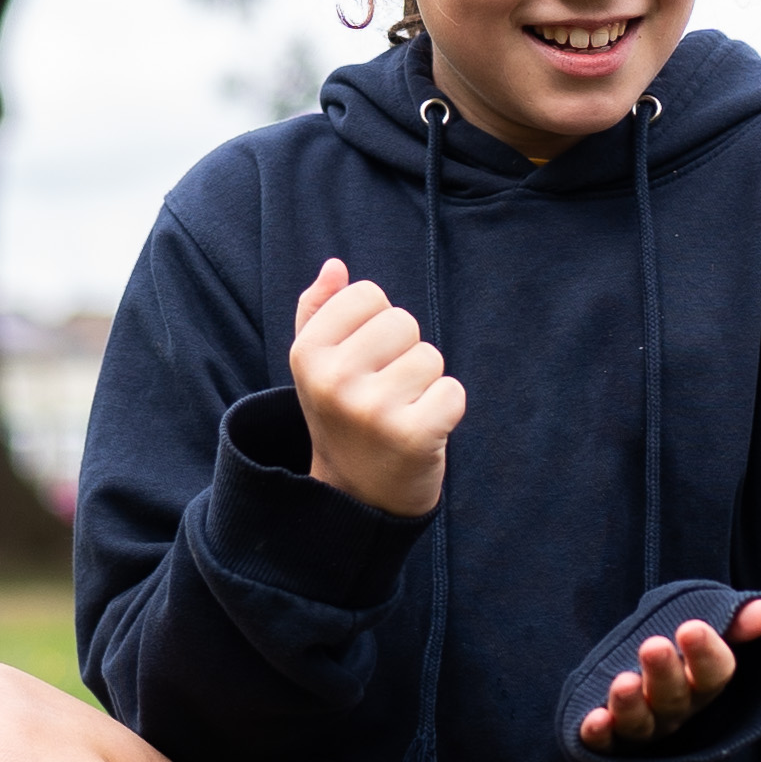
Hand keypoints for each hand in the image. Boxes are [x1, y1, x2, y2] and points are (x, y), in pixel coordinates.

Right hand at [286, 257, 461, 517]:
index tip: (361, 363)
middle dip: (403, 353)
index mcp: (306, 354)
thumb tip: (335, 266)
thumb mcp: (317, 366)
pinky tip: (422, 431)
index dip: (374, 326)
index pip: (367, 294)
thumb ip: (320, 311)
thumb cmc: (343, 416)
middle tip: (384, 393)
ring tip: (400, 413)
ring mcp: (372, 410)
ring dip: (425, 384)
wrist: (357, 495)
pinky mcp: (413, 436)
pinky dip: (446, 410)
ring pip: (430, 357)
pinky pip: (454, 392)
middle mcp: (334, 380)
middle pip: (402, 322)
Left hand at [584, 597, 760, 751]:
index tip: (692, 627)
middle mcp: (677, 710)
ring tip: (621, 683)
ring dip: (631, 706)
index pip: (714, 673)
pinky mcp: (613, 742)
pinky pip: (607, 744)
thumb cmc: (681, 653)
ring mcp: (646, 728)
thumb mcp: (705, 633)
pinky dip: (600, 735)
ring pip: (641, 724)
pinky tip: (591, 721)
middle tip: (653, 645)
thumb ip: (734, 622)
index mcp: (704, 684)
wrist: (644, 686)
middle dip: (663, 673)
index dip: (705, 653)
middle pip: (674, 698)